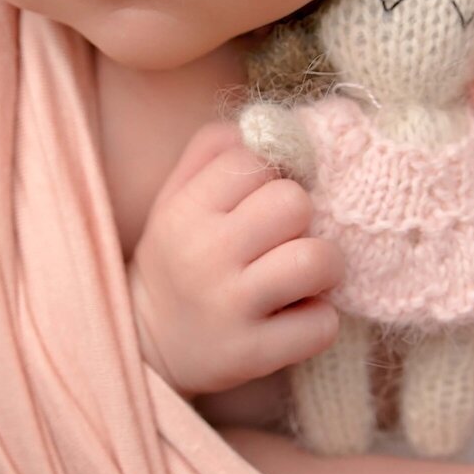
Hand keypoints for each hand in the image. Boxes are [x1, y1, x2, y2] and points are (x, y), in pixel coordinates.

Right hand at [128, 120, 344, 398]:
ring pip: (316, 259)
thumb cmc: (179, 259)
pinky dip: (319, 319)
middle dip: (304, 217)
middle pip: (293, 202)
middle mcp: (204, 255)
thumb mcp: (176, 197)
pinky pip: (322, 323)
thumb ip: (214, 150)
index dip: (277, 171)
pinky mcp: (253, 354)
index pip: (255, 158)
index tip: (269, 195)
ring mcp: (230, 307)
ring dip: (324, 266)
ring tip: (304, 276)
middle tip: (289, 238)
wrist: (148, 346)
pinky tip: (296, 317)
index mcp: (185, 210)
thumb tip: (275, 119)